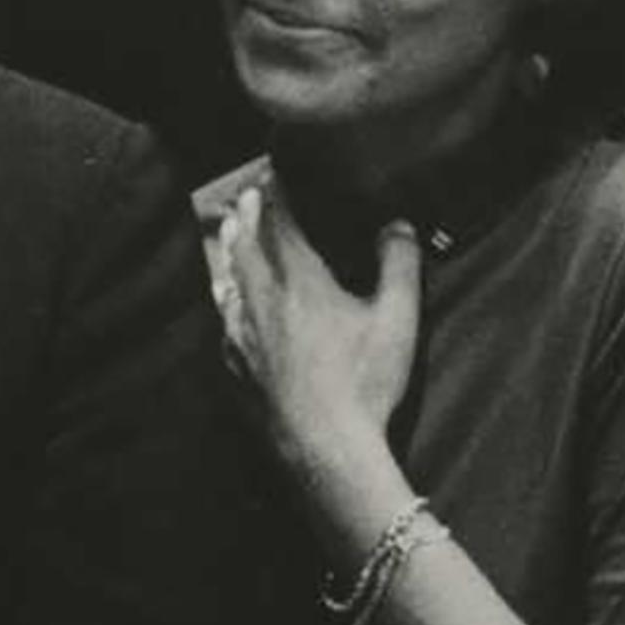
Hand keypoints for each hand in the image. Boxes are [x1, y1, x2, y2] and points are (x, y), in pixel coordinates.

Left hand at [212, 182, 420, 493]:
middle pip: (245, 250)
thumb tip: (396, 224)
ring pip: (228, 285)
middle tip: (242, 197)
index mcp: (301, 284)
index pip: (280, 227)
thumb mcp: (397, 319)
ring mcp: (245, 340)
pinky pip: (225, 326)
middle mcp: (264, 305)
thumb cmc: (364, 383)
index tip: (268, 176)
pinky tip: (227, 308)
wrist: (326, 448)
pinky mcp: (239, 371)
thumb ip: (399, 264)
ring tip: (225, 237)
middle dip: (243, 218)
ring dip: (228, 255)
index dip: (273, 197)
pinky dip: (226, 304)